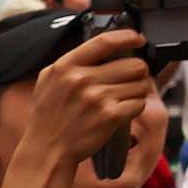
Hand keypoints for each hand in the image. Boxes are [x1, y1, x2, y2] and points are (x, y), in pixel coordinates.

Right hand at [21, 29, 153, 169]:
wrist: (46, 150)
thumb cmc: (49, 117)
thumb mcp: (48, 81)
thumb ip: (72, 63)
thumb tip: (103, 47)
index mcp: (65, 67)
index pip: (105, 41)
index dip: (128, 37)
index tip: (138, 39)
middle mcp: (81, 79)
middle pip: (134, 65)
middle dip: (137, 73)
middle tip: (129, 81)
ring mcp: (97, 98)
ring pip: (141, 85)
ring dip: (137, 92)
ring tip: (121, 99)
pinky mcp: (110, 116)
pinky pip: (139, 103)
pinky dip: (135, 108)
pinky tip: (121, 112)